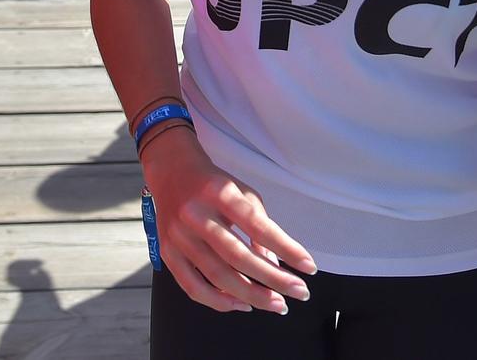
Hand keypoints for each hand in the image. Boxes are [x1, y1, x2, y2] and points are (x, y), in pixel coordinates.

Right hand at [141, 128, 314, 313]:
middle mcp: (196, 214)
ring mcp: (178, 236)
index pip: (258, 225)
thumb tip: (275, 265)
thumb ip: (260, 226)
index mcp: (220, 193)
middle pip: (238, 256)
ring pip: (217, 276)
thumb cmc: (215, 185)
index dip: (286, 248)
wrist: (171, 172)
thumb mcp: (242, 193)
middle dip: (273, 279)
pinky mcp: (167, 252)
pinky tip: (243, 305)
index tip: (309, 267)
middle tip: (300, 293)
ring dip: (252, 296)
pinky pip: (193, 287)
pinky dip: (219, 301)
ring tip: (278, 304)